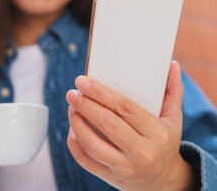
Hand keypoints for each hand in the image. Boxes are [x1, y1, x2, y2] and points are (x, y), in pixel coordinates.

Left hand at [66, 61, 198, 190]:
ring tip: (71, 108)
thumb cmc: (164, 143)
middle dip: (85, 105)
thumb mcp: (173, 120)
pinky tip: (72, 129)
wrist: (163, 181)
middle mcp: (142, 153)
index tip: (83, 81)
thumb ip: (172, 92)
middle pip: (106, 124)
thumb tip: (172, 65)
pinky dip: (74, 143)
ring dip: (76, 123)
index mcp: (157, 134)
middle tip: (72, 93)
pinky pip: (85, 160)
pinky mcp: (110, 177)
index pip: (125, 108)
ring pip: (92, 144)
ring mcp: (125, 168)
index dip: (101, 93)